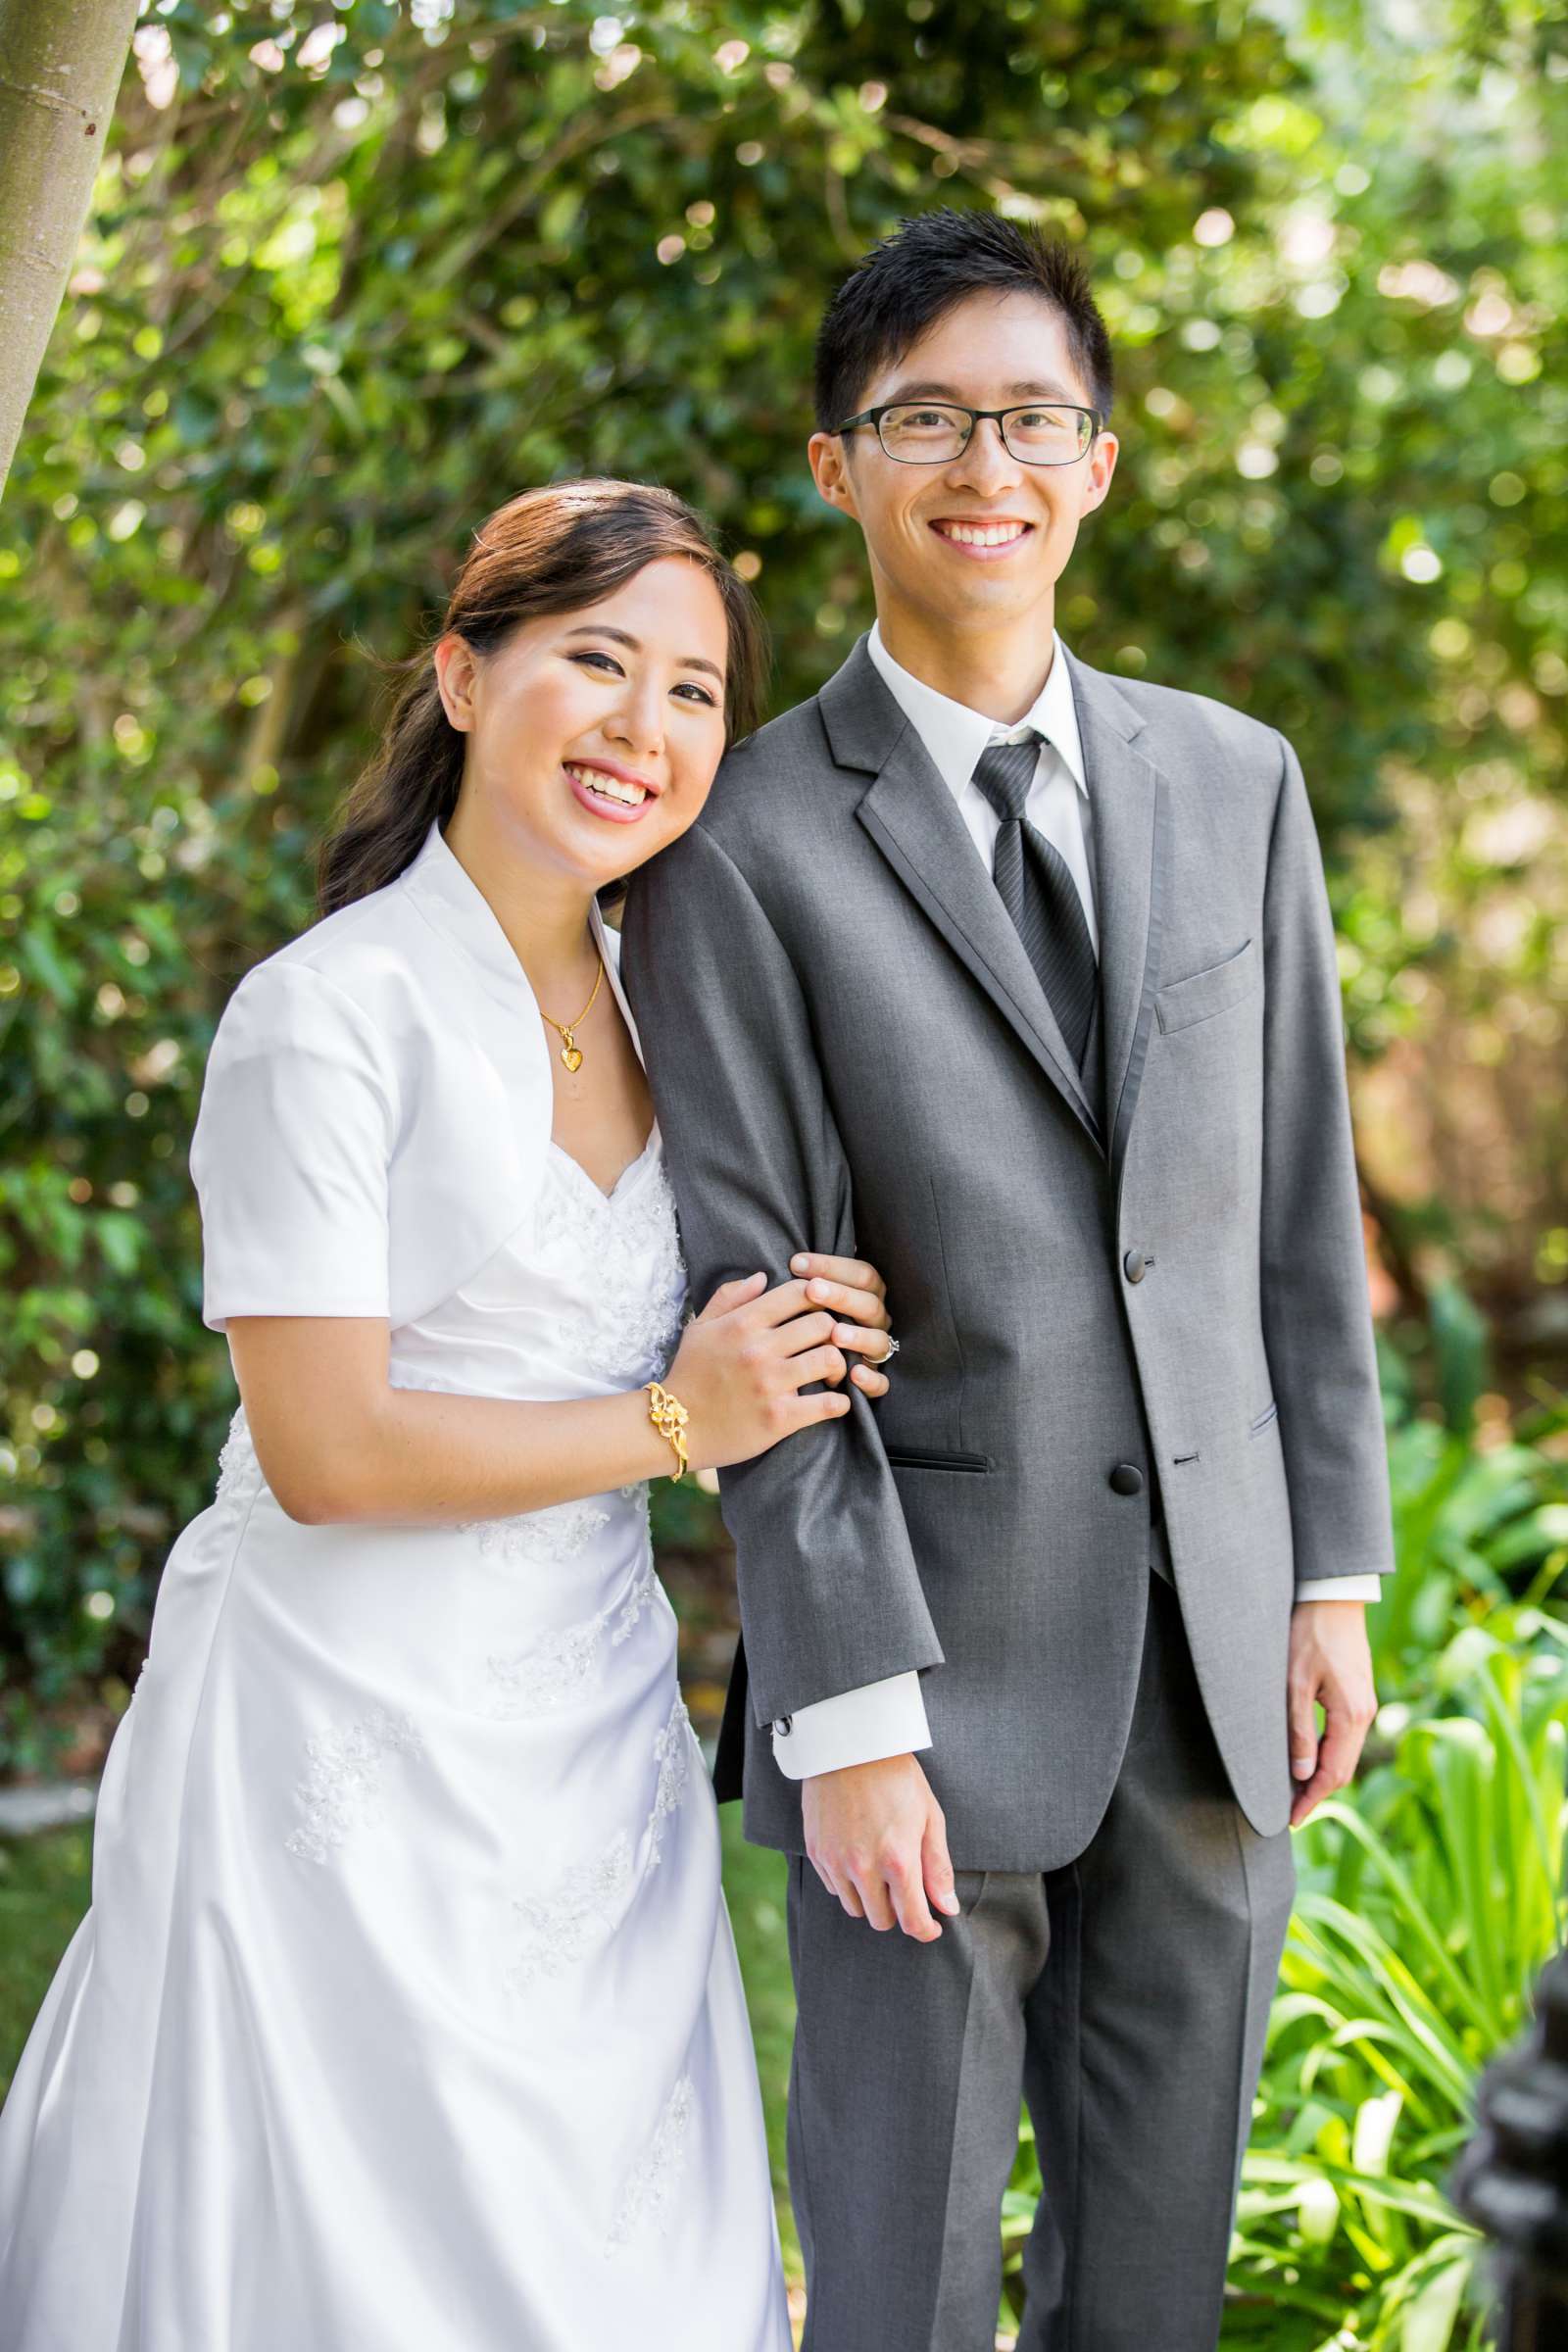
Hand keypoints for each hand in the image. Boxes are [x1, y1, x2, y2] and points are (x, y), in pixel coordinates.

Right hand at [666, 1270, 859, 1471]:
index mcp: (742, 1323)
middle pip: (824, 1323)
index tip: (815, 1312)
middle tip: (828, 1344)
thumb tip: (762, 1276)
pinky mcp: (780, 1418)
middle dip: (832, 1332)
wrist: (676, 1426)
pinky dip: (839, 1403)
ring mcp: (770, 1384)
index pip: (799, 1292)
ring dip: (837, 1366)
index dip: (817, 1298)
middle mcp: (759, 1349)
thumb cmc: (690, 1374)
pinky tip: (833, 1402)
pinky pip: (829, 1404)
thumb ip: (730, 1297)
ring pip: (831, 1359)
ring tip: (830, 1374)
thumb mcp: (700, 1328)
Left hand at [788, 1251, 894, 1398]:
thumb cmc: (800, 1329)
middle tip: (812, 1289)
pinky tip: (854, 1374)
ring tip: (835, 1334)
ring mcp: (876, 1351)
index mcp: (865, 1295)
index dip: (832, 1266)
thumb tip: (782, 1265)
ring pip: (879, 1341)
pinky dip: (871, 1380)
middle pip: (870, 1304)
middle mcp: (874, 1321)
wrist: (803, 1372)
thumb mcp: (800, 1304)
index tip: (796, 1263)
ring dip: (859, 1336)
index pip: (861, 1274)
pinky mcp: (874, 1383)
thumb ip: (800, 1286)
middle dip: (841, 1295)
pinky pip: (881, 1384)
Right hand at [801, 1753, 959, 1941]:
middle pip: (881, 1921)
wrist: (850, 1745)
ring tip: (880, 1869)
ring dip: (871, 1899)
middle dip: (898, 1911)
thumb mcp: (930, 1816)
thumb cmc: (897, 1777)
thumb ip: (938, 1867)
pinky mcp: (816, 1852)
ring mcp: (835, 1861)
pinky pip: (834, 1887)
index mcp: (898, 1860)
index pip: (911, 1921)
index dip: (925, 1930)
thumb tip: (947, 1907)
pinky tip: (858, 1856)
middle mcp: (863, 1868)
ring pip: (855, 1908)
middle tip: (906, 1887)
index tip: (931, 1927)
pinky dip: (848, 1882)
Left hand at [1287, 1598, 1377, 1827]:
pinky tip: (1308, 1760)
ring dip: (1323, 1776)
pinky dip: (1328, 1755)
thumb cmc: (1309, 1635)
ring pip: (1345, 1754)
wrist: (1333, 1597)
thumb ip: (1298, 1729)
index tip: (1291, 1819)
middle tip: (1290, 1813)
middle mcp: (1364, 1715)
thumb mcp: (1294, 1682)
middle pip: (1343, 1769)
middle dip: (1317, 1793)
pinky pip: (1345, 1737)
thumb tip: (1300, 1773)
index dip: (1312, 1799)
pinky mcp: (1357, 1695)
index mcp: (1351, 1715)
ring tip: (1295, 1792)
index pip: (1333, 1772)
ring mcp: (1364, 1705)